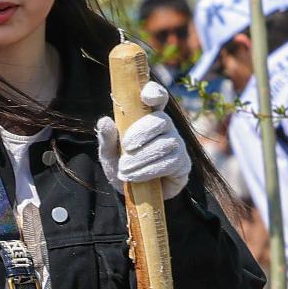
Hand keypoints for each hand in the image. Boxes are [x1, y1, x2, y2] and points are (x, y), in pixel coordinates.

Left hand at [97, 78, 191, 198]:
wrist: (136, 195)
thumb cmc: (123, 167)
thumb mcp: (109, 155)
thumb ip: (107, 139)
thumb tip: (104, 121)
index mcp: (148, 117)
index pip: (158, 97)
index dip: (155, 92)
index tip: (145, 97)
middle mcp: (167, 128)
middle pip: (162, 120)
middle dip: (142, 133)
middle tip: (125, 148)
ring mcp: (178, 145)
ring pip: (165, 144)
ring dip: (142, 158)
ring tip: (125, 170)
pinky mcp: (183, 164)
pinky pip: (170, 163)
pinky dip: (149, 170)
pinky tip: (135, 177)